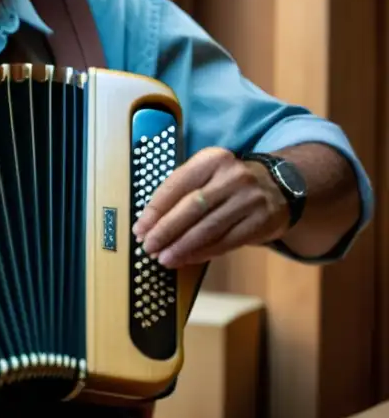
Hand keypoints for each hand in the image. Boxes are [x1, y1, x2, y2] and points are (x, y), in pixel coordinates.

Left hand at [130, 147, 289, 267]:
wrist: (278, 185)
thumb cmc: (227, 183)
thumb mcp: (206, 174)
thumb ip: (180, 192)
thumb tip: (149, 223)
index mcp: (211, 159)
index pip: (176, 185)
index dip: (155, 210)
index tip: (139, 229)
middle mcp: (232, 176)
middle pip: (191, 208)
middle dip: (165, 231)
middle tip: (148, 247)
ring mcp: (250, 199)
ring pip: (208, 228)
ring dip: (182, 246)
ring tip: (164, 258)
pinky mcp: (262, 221)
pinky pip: (226, 241)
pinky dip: (203, 252)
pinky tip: (187, 258)